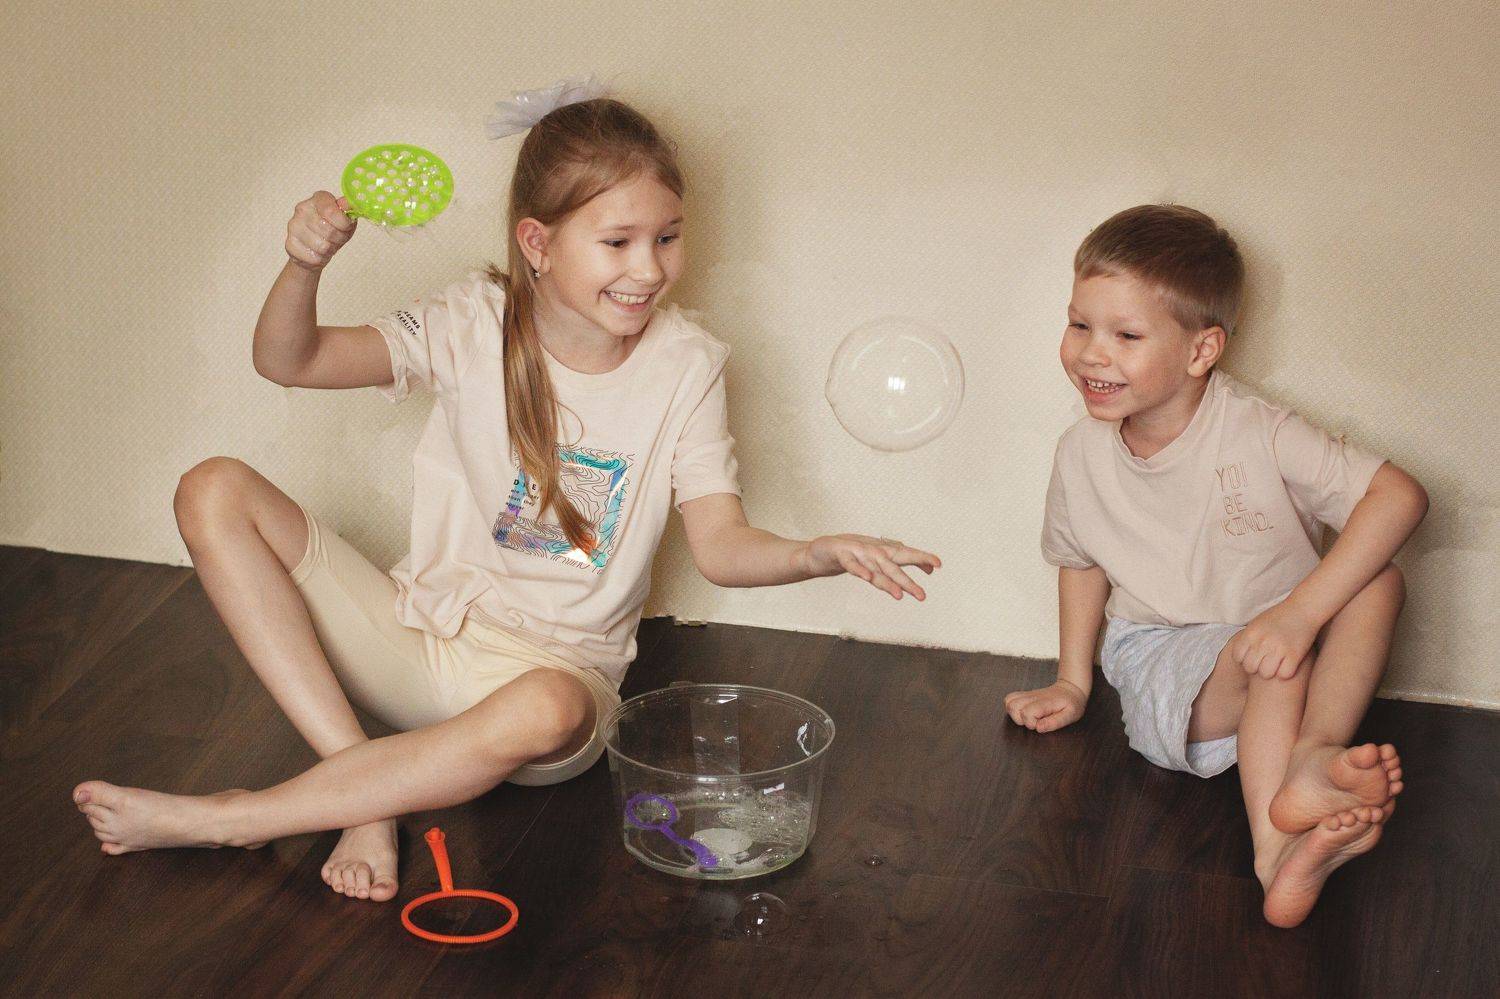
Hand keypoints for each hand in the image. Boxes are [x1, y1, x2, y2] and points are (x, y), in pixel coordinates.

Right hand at [286, 191, 356, 270]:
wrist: (315, 249)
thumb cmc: (333, 231)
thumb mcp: (346, 220)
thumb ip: (348, 211)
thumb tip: (349, 203)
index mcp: (318, 199)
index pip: (331, 211)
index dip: (343, 223)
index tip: (346, 226)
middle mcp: (302, 209)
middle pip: (329, 230)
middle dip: (338, 239)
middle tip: (337, 239)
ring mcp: (293, 226)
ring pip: (322, 246)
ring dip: (330, 250)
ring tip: (328, 245)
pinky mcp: (290, 244)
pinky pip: (313, 257)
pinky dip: (320, 259)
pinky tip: (318, 253)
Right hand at [798, 534, 940, 599]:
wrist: (825, 550)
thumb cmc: (856, 554)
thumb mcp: (882, 560)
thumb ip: (906, 564)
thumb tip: (931, 569)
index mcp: (884, 552)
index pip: (906, 555)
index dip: (922, 558)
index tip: (938, 564)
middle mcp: (874, 552)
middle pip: (894, 567)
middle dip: (907, 582)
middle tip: (921, 596)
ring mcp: (858, 553)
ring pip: (875, 568)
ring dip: (887, 581)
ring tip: (898, 594)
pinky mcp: (842, 555)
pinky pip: (852, 565)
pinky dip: (860, 570)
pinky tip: (867, 577)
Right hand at [1004, 679, 1087, 732]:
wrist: (1070, 689)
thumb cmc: (1071, 704)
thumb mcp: (1070, 715)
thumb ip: (1055, 722)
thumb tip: (1039, 728)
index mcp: (1045, 702)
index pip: (1027, 712)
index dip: (1031, 723)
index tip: (1041, 724)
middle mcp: (1033, 697)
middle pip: (1013, 706)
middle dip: (1020, 719)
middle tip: (1033, 722)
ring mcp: (1027, 695)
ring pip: (1008, 701)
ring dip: (1014, 714)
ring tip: (1027, 718)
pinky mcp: (1024, 695)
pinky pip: (1009, 699)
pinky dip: (1012, 708)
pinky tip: (1023, 713)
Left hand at [1226, 600, 1321, 678]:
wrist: (1303, 608)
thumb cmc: (1278, 616)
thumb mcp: (1256, 623)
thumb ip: (1247, 638)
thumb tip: (1239, 655)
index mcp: (1251, 633)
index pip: (1237, 657)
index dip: (1244, 660)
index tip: (1253, 657)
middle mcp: (1262, 641)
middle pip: (1250, 668)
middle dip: (1257, 667)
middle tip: (1265, 662)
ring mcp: (1278, 648)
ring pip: (1266, 674)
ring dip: (1271, 672)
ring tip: (1276, 665)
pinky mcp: (1295, 654)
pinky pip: (1284, 674)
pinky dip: (1286, 673)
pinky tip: (1288, 665)